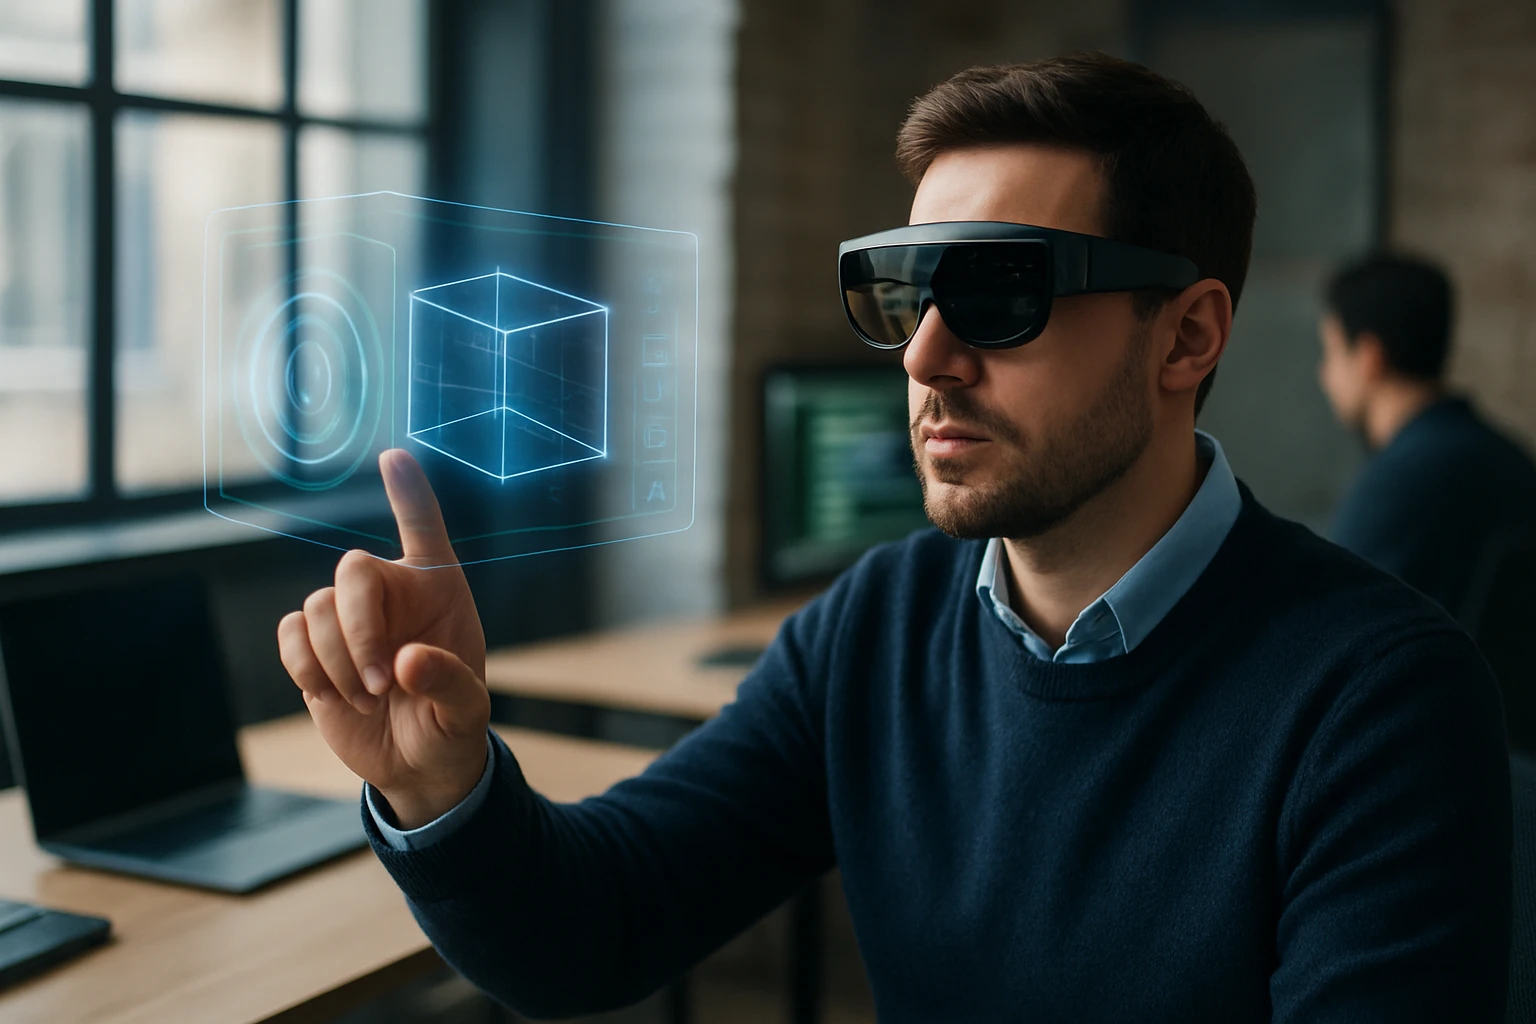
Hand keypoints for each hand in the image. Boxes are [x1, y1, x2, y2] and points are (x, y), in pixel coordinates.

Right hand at [277, 449, 490, 828]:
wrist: (418, 764)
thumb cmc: (452, 725)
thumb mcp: (468, 712)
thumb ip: (447, 683)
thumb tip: (403, 662)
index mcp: (439, 590)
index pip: (423, 528)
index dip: (408, 493)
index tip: (394, 456)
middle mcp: (391, 594)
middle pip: (353, 569)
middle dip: (358, 627)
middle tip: (378, 683)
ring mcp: (348, 619)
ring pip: (318, 607)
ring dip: (337, 659)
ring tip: (368, 699)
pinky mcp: (314, 648)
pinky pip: (290, 635)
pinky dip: (306, 666)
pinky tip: (333, 694)